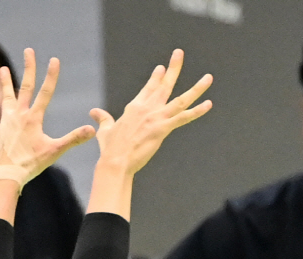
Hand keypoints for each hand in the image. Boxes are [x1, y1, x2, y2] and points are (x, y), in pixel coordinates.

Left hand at [0, 50, 94, 187]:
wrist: (6, 175)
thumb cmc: (30, 164)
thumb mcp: (55, 151)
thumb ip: (74, 138)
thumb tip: (92, 129)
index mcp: (33, 118)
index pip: (46, 92)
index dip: (51, 76)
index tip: (54, 59)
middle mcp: (18, 115)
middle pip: (25, 87)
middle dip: (29, 68)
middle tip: (29, 51)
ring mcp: (5, 123)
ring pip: (5, 98)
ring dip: (5, 83)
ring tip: (2, 69)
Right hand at [89, 50, 212, 175]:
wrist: (115, 162)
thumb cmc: (110, 149)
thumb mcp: (105, 130)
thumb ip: (103, 119)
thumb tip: (94, 112)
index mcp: (134, 107)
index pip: (148, 88)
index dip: (156, 77)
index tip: (162, 68)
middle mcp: (146, 108)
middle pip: (164, 85)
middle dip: (173, 68)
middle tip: (179, 53)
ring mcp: (156, 117)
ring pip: (181, 99)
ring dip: (196, 88)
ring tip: (208, 78)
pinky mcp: (162, 128)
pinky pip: (183, 117)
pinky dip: (197, 111)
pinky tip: (208, 104)